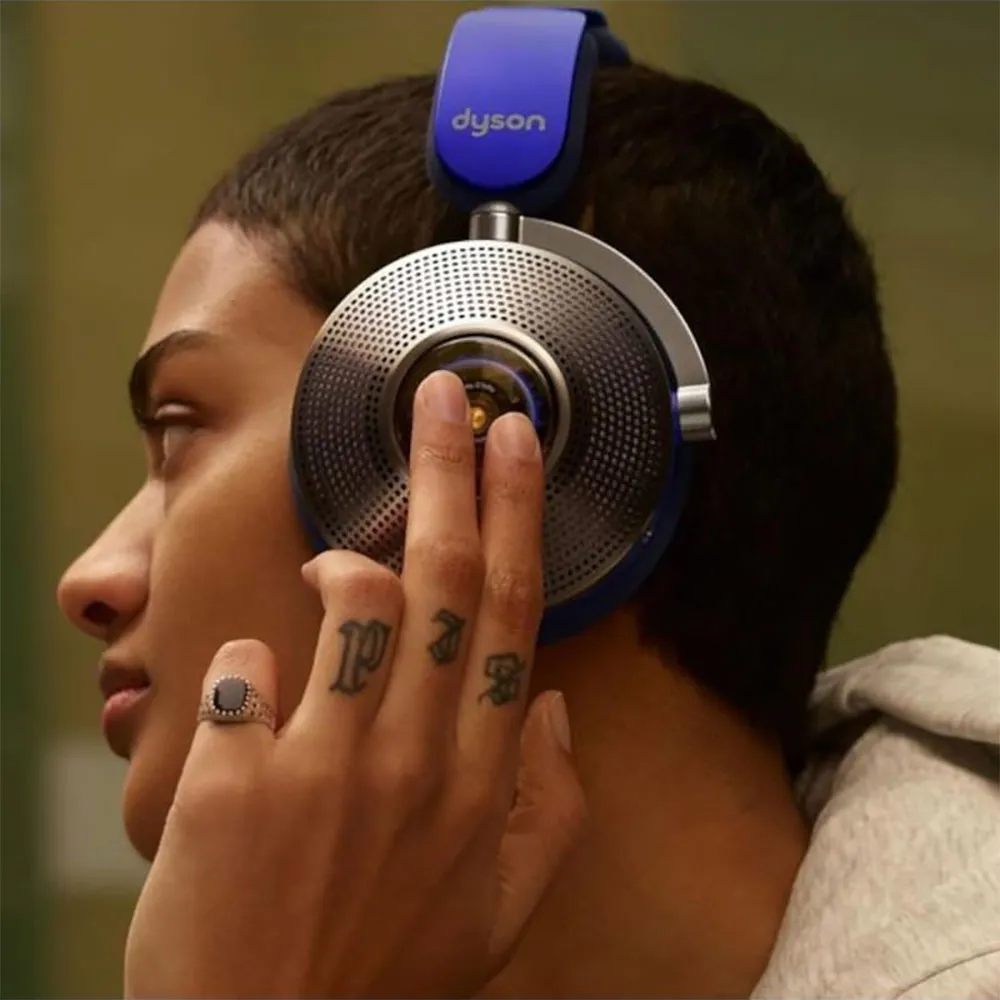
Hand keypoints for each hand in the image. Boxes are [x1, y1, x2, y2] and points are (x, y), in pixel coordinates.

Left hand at [124, 371, 586, 998]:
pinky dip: (247, 656)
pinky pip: (246, 667)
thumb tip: (548, 705)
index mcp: (479, 780)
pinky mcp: (235, 779)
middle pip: (442, 579)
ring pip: (353, 604)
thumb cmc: (381, 971)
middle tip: (444, 398)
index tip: (516, 443)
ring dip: (346, 557)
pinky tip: (252, 681)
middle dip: (449, 471)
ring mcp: (323, 765)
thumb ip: (550, 807)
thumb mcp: (500, 911)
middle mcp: (413, 758)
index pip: (507, 612)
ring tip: (338, 551)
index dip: (515, 514)